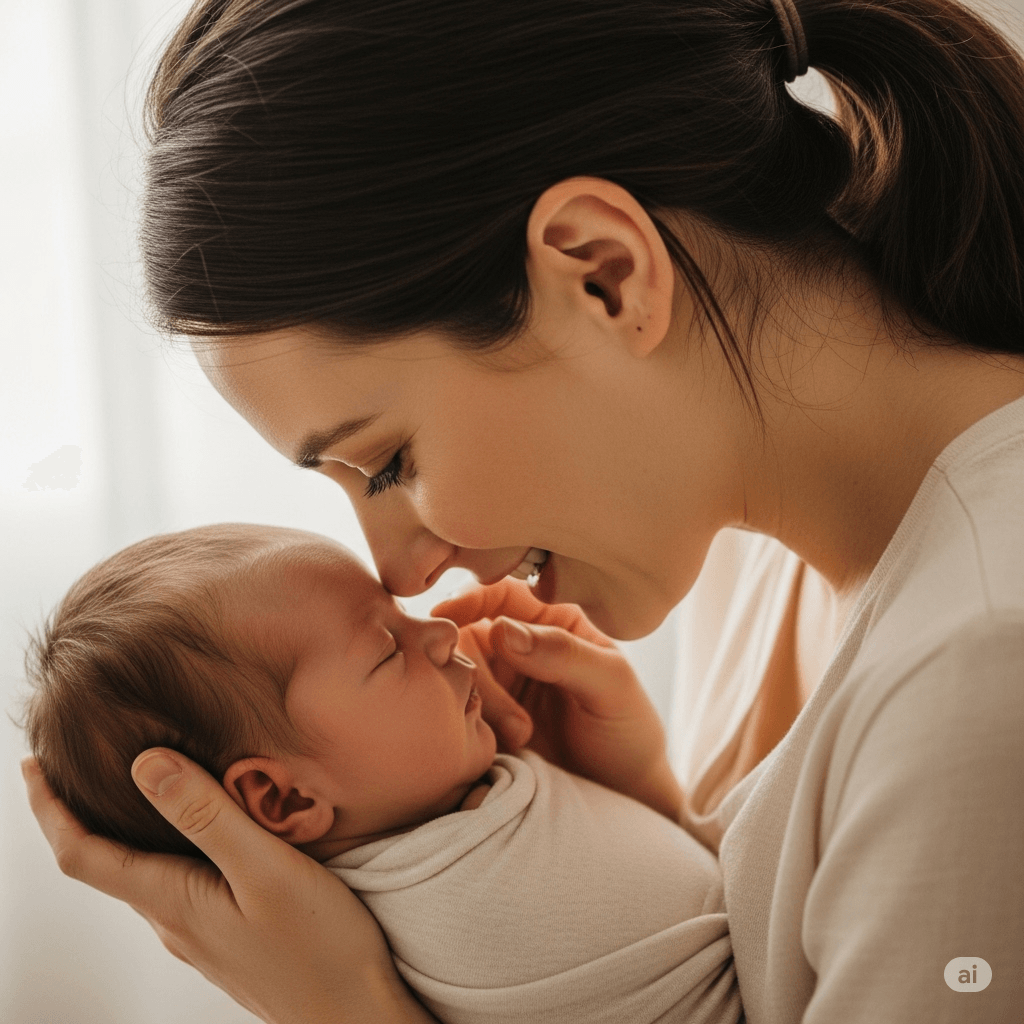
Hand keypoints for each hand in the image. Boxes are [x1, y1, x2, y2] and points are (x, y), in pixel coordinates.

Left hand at [22, 753, 436, 1023]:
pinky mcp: (223, 933)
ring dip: (120, 829)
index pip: (81, 854)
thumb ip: (208, 817)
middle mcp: (172, 921)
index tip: (31, 765)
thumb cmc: (319, 947)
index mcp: (171, 902)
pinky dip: (162, 845)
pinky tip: (193, 830)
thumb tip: (145, 763)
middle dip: (77, 812)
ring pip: (140, 872)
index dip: (48, 808)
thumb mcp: (266, 869)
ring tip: (133, 784)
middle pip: (102, 863)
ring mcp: (197, 932)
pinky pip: (174, 882)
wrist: (353, 1016)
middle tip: (71, 763)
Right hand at [436, 580, 682, 819]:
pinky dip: (468, 729)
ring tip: (520, 740)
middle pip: (469, 638)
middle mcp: (519, 647)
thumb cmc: (629, 733)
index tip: (446, 618)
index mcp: (551, 621)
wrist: (623, 797)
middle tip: (517, 724)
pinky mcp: (486, 724)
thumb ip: (563, 653)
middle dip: (480, 677)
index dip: (468, 598)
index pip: (499, 594)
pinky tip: (500, 752)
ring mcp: (499, 686)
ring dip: (481, 708)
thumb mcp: (612, 686)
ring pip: (459, 678)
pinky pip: (457, 716)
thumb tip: (502, 630)